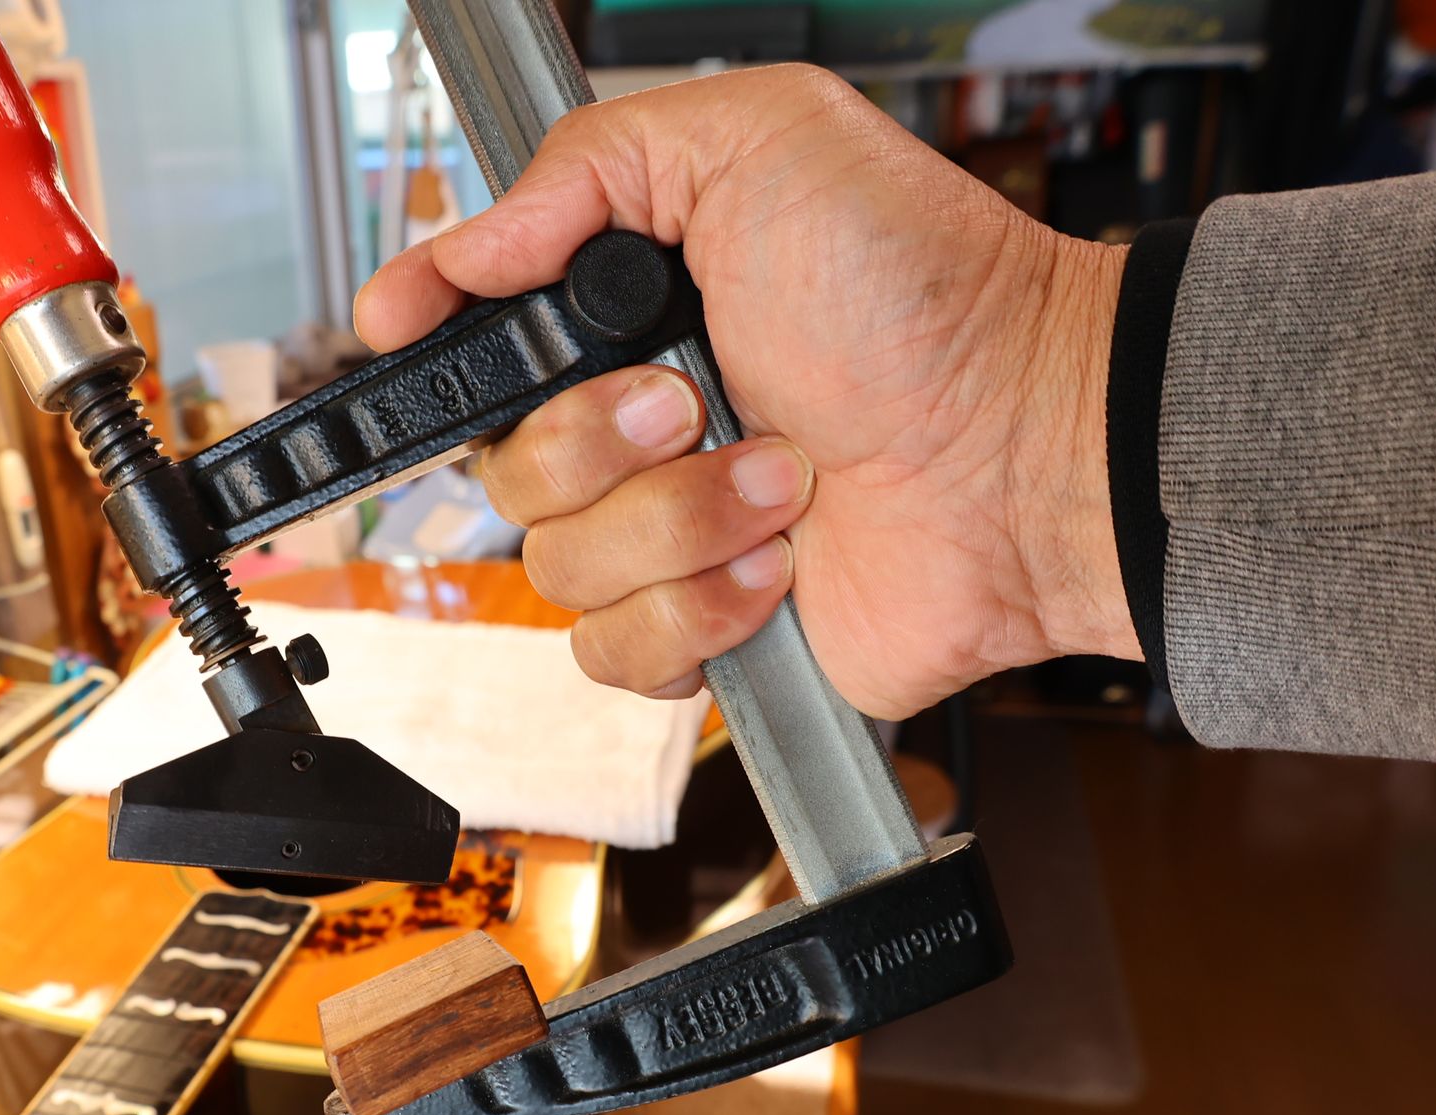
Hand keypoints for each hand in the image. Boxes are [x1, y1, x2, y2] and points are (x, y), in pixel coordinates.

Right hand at [355, 65, 1135, 718]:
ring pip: (553, 568)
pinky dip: (701, 608)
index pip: (474, 331)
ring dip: (676, 523)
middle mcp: (637, 424)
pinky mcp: (705, 628)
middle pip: (499, 467)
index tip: (407, 324)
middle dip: (597, 438)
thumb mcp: (760, 141)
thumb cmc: (926, 294)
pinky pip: (616, 651)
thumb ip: (589, 163)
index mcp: (630, 312)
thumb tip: (466, 245)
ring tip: (783, 478)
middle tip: (697, 399)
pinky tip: (781, 563)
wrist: (1028, 448)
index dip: (428, 332)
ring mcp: (668, 532)